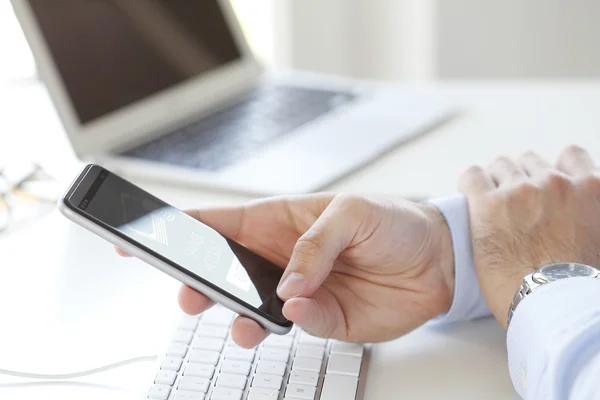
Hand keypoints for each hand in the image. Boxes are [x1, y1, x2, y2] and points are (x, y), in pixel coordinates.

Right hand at [119, 193, 453, 347]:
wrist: (437, 260)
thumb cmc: (393, 220)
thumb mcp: (351, 212)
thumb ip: (313, 246)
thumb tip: (286, 286)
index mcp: (278, 221)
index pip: (217, 225)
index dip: (177, 232)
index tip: (140, 240)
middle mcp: (280, 258)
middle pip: (224, 273)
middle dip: (201, 284)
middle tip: (190, 295)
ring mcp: (298, 291)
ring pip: (252, 308)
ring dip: (240, 316)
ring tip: (243, 321)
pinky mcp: (322, 319)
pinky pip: (295, 326)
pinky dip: (293, 323)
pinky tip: (299, 313)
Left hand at [459, 146, 599, 327]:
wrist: (554, 306)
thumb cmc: (579, 285)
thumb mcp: (599, 241)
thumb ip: (590, 216)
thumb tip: (576, 222)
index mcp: (591, 188)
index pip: (571, 156)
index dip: (554, 171)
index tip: (544, 187)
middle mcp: (557, 182)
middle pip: (530, 161)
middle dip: (523, 179)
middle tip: (515, 206)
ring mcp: (521, 190)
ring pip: (501, 166)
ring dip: (497, 182)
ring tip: (492, 207)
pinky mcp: (488, 204)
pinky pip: (472, 176)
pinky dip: (471, 185)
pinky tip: (472, 200)